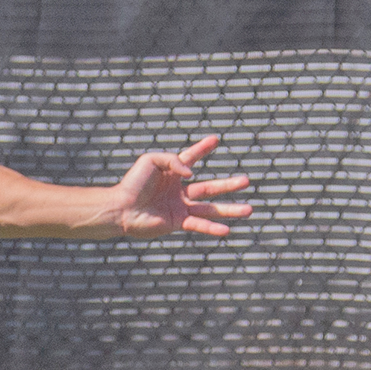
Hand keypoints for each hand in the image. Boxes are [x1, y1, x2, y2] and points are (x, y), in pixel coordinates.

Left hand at [107, 135, 251, 237]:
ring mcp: (180, 207)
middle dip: (228, 185)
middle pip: (209, 187)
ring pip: (210, 208)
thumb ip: (173, 160)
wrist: (121, 208)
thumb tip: (192, 176)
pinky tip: (226, 230)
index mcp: (172, 172)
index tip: (215, 139)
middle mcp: (179, 190)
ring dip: (229, 210)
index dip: (202, 149)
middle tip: (246, 180)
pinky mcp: (177, 222)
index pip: (191, 158)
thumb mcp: (151, 161)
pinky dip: (212, 228)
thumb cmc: (132, 183)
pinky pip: (198, 224)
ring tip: (249, 210)